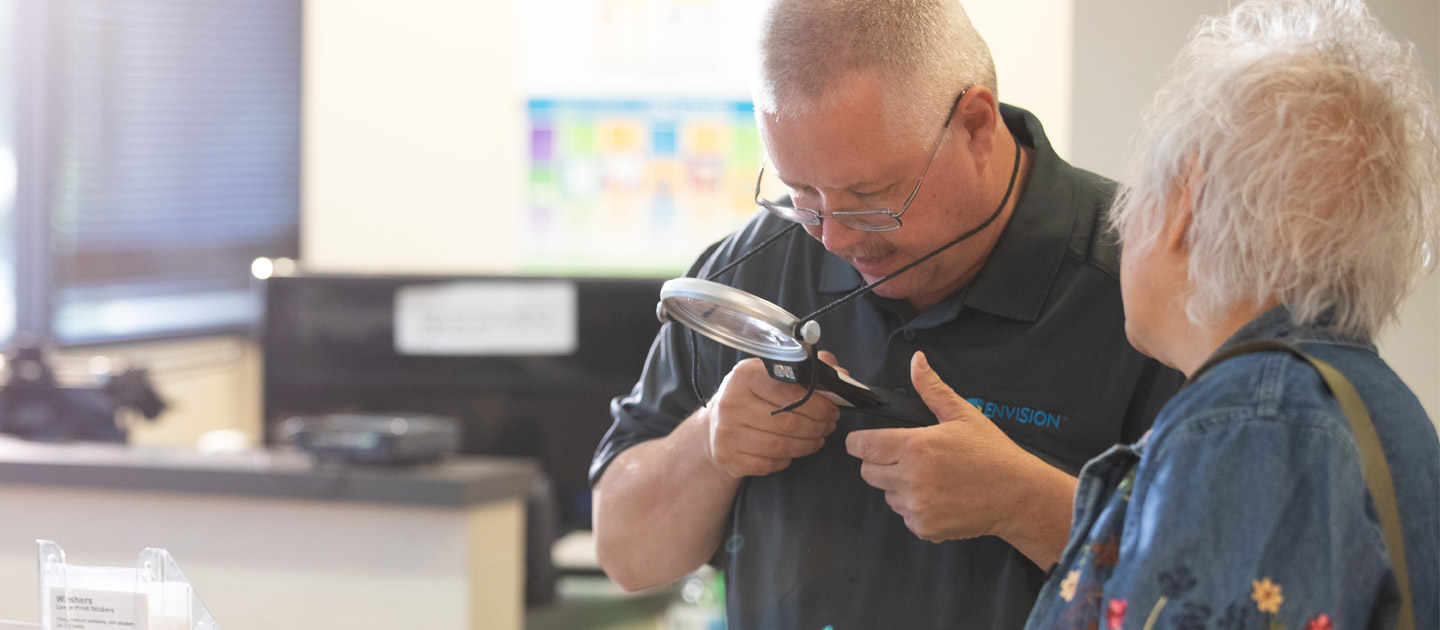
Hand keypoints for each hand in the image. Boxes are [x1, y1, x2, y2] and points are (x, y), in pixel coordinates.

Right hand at [701, 352, 842, 477]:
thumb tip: (840, 373)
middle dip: (817, 426)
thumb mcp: (774, 375)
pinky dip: (787, 459)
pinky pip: (769, 463)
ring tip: (817, 438)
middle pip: (788, 422)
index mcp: (745, 375)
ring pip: (780, 445)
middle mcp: (731, 402)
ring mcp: (726, 432)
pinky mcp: (727, 457)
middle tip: (828, 426)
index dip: (819, 404)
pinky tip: (792, 450)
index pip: (790, 391)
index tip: (832, 409)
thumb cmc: (754, 396)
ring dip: (807, 444)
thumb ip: (808, 370)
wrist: (716, 425)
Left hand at [845, 351, 1038, 541]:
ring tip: (929, 477)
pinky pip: (905, 515)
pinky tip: (938, 496)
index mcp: (916, 447)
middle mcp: (912, 479)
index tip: (863, 442)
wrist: (1017, 494)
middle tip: (905, 457)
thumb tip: (916, 362)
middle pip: (868, 472)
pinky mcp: (925, 528)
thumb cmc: (992, 454)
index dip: (859, 443)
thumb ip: (932, 389)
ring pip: (886, 494)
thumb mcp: (962, 414)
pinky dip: (915, 507)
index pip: (862, 447)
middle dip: (879, 463)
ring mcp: (917, 506)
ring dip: (898, 486)